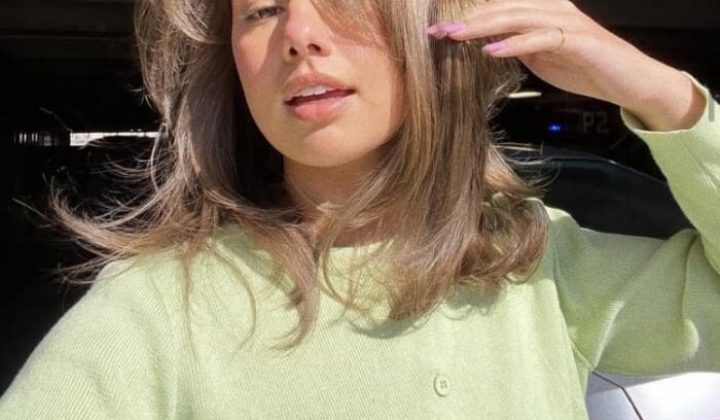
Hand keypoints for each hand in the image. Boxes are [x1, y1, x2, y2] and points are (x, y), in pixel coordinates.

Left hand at [426, 0, 701, 129]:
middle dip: (466, 20)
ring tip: (455, 37)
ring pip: (518, 17)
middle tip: (436, 31)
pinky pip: (542, 38)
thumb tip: (486, 46)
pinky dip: (515, 44)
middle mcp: (554, 9)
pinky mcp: (578, 40)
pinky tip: (493, 51)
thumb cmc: (586, 68)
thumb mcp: (542, 57)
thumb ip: (518, 46)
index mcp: (543, 11)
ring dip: (483, 27)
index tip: (437, 29)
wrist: (630, 81)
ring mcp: (567, 22)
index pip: (499, 9)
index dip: (468, 18)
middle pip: (502, 8)